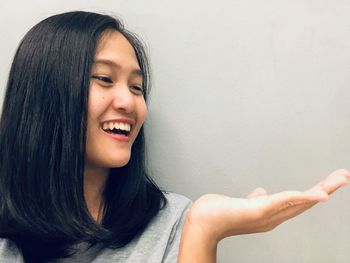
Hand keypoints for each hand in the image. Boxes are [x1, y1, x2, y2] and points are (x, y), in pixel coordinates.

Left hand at [185, 169, 349, 242]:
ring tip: (340, 179)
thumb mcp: (242, 205)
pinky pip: (285, 202)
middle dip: (326, 189)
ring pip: (300, 201)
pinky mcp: (259, 210)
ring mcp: (267, 215)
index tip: (328, 183)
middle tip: (344, 177)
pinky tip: (319, 194)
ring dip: (322, 189)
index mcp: (270, 214)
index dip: (314, 194)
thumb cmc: (219, 214)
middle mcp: (273, 217)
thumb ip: (255, 200)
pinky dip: (303, 198)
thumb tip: (261, 192)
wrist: (202, 223)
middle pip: (305, 202)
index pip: (297, 202)